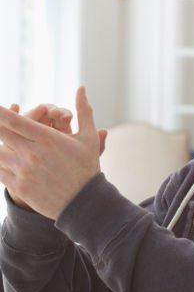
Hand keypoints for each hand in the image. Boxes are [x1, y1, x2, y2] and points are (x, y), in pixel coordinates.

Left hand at [0, 87, 106, 218]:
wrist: (84, 203)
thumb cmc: (86, 167)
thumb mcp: (88, 138)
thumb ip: (83, 111)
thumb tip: (81, 88)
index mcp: (48, 138)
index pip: (14, 120)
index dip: (0, 112)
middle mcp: (33, 153)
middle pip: (2, 133)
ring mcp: (24, 170)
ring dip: (1, 148)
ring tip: (8, 146)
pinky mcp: (19, 186)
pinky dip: (0, 164)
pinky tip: (5, 161)